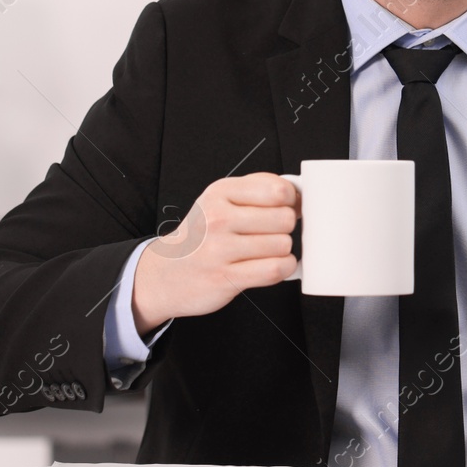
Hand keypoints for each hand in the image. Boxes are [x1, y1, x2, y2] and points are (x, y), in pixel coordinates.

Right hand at [130, 172, 299, 334]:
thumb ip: (258, 189)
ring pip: (282, 245)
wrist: (166, 273)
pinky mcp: (226, 278)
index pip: (278, 189)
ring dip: (282, 250)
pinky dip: (284, 268)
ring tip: (267, 251)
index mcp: (220, 192)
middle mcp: (218, 218)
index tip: (286, 208)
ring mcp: (220, 249)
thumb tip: (299, 194)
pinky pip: (275, 269)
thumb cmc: (203, 235)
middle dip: (285, 227)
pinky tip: (274, 264)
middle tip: (272, 232)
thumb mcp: (221, 200)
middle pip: (284, 218)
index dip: (291, 200)